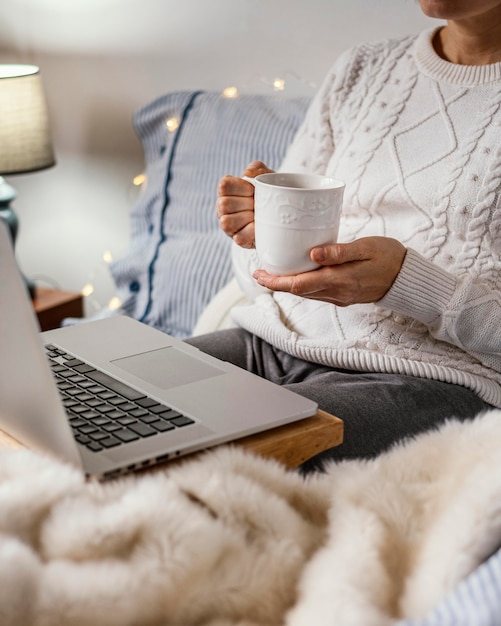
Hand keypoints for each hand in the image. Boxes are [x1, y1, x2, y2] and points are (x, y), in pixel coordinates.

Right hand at [216, 161, 272, 248]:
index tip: (252, 189)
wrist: (285, 215)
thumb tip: (247, 173)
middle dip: (243, 204)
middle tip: (256, 204)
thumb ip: (258, 168)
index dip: (240, 187)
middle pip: (223, 204)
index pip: (224, 185)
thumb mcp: (268, 177)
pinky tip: (258, 228)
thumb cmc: (272, 193)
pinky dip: (249, 233)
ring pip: (226, 222)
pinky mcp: (240, 240)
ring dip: (244, 218)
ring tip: (257, 216)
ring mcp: (230, 226)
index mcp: (228, 191)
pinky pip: (239, 238)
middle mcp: (224, 208)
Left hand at [252, 237, 406, 305]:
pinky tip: (298, 273)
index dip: (275, 281)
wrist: (407, 278)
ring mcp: (339, 297)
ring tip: (273, 271)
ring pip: (306, 293)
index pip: (298, 285)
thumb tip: (312, 253)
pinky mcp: (343, 296)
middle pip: (297, 291)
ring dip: (288, 284)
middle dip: (276, 283)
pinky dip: (302, 284)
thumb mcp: (366, 248)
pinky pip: (316, 292)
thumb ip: (339, 252)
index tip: (259, 274)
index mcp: (339, 281)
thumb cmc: (388, 256)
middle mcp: (336, 293)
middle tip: (258, 271)